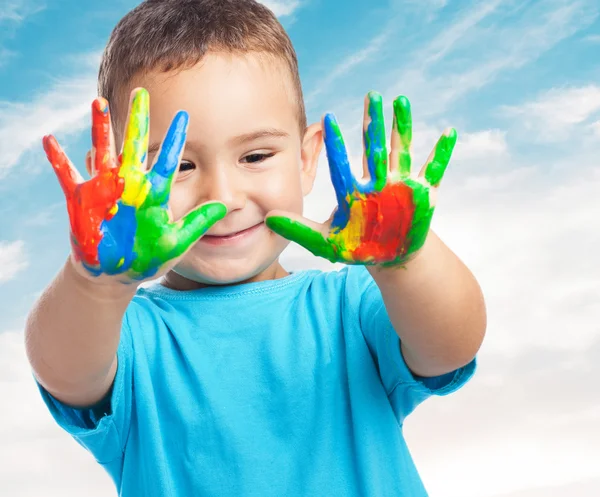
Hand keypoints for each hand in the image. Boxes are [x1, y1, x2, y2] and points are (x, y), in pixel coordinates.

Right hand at [43, 88, 226, 282]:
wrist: (116, 273)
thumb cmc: (148, 257)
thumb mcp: (176, 241)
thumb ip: (198, 222)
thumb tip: (225, 205)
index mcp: (154, 193)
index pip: (168, 159)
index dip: (175, 138)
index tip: (184, 115)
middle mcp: (130, 184)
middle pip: (135, 145)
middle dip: (137, 120)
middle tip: (141, 92)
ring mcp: (105, 189)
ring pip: (103, 151)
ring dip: (99, 129)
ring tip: (98, 102)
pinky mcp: (82, 200)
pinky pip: (67, 175)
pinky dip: (58, 159)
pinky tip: (49, 140)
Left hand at [266, 92, 455, 266]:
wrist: (389, 257)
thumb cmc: (358, 248)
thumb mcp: (325, 242)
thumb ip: (298, 230)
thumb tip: (268, 219)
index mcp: (353, 192)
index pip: (342, 164)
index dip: (334, 144)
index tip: (325, 118)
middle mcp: (376, 183)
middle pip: (374, 148)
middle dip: (373, 123)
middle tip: (370, 95)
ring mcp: (399, 185)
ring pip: (401, 150)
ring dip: (402, 127)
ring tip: (400, 101)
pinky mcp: (422, 194)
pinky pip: (433, 170)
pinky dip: (441, 153)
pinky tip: (449, 132)